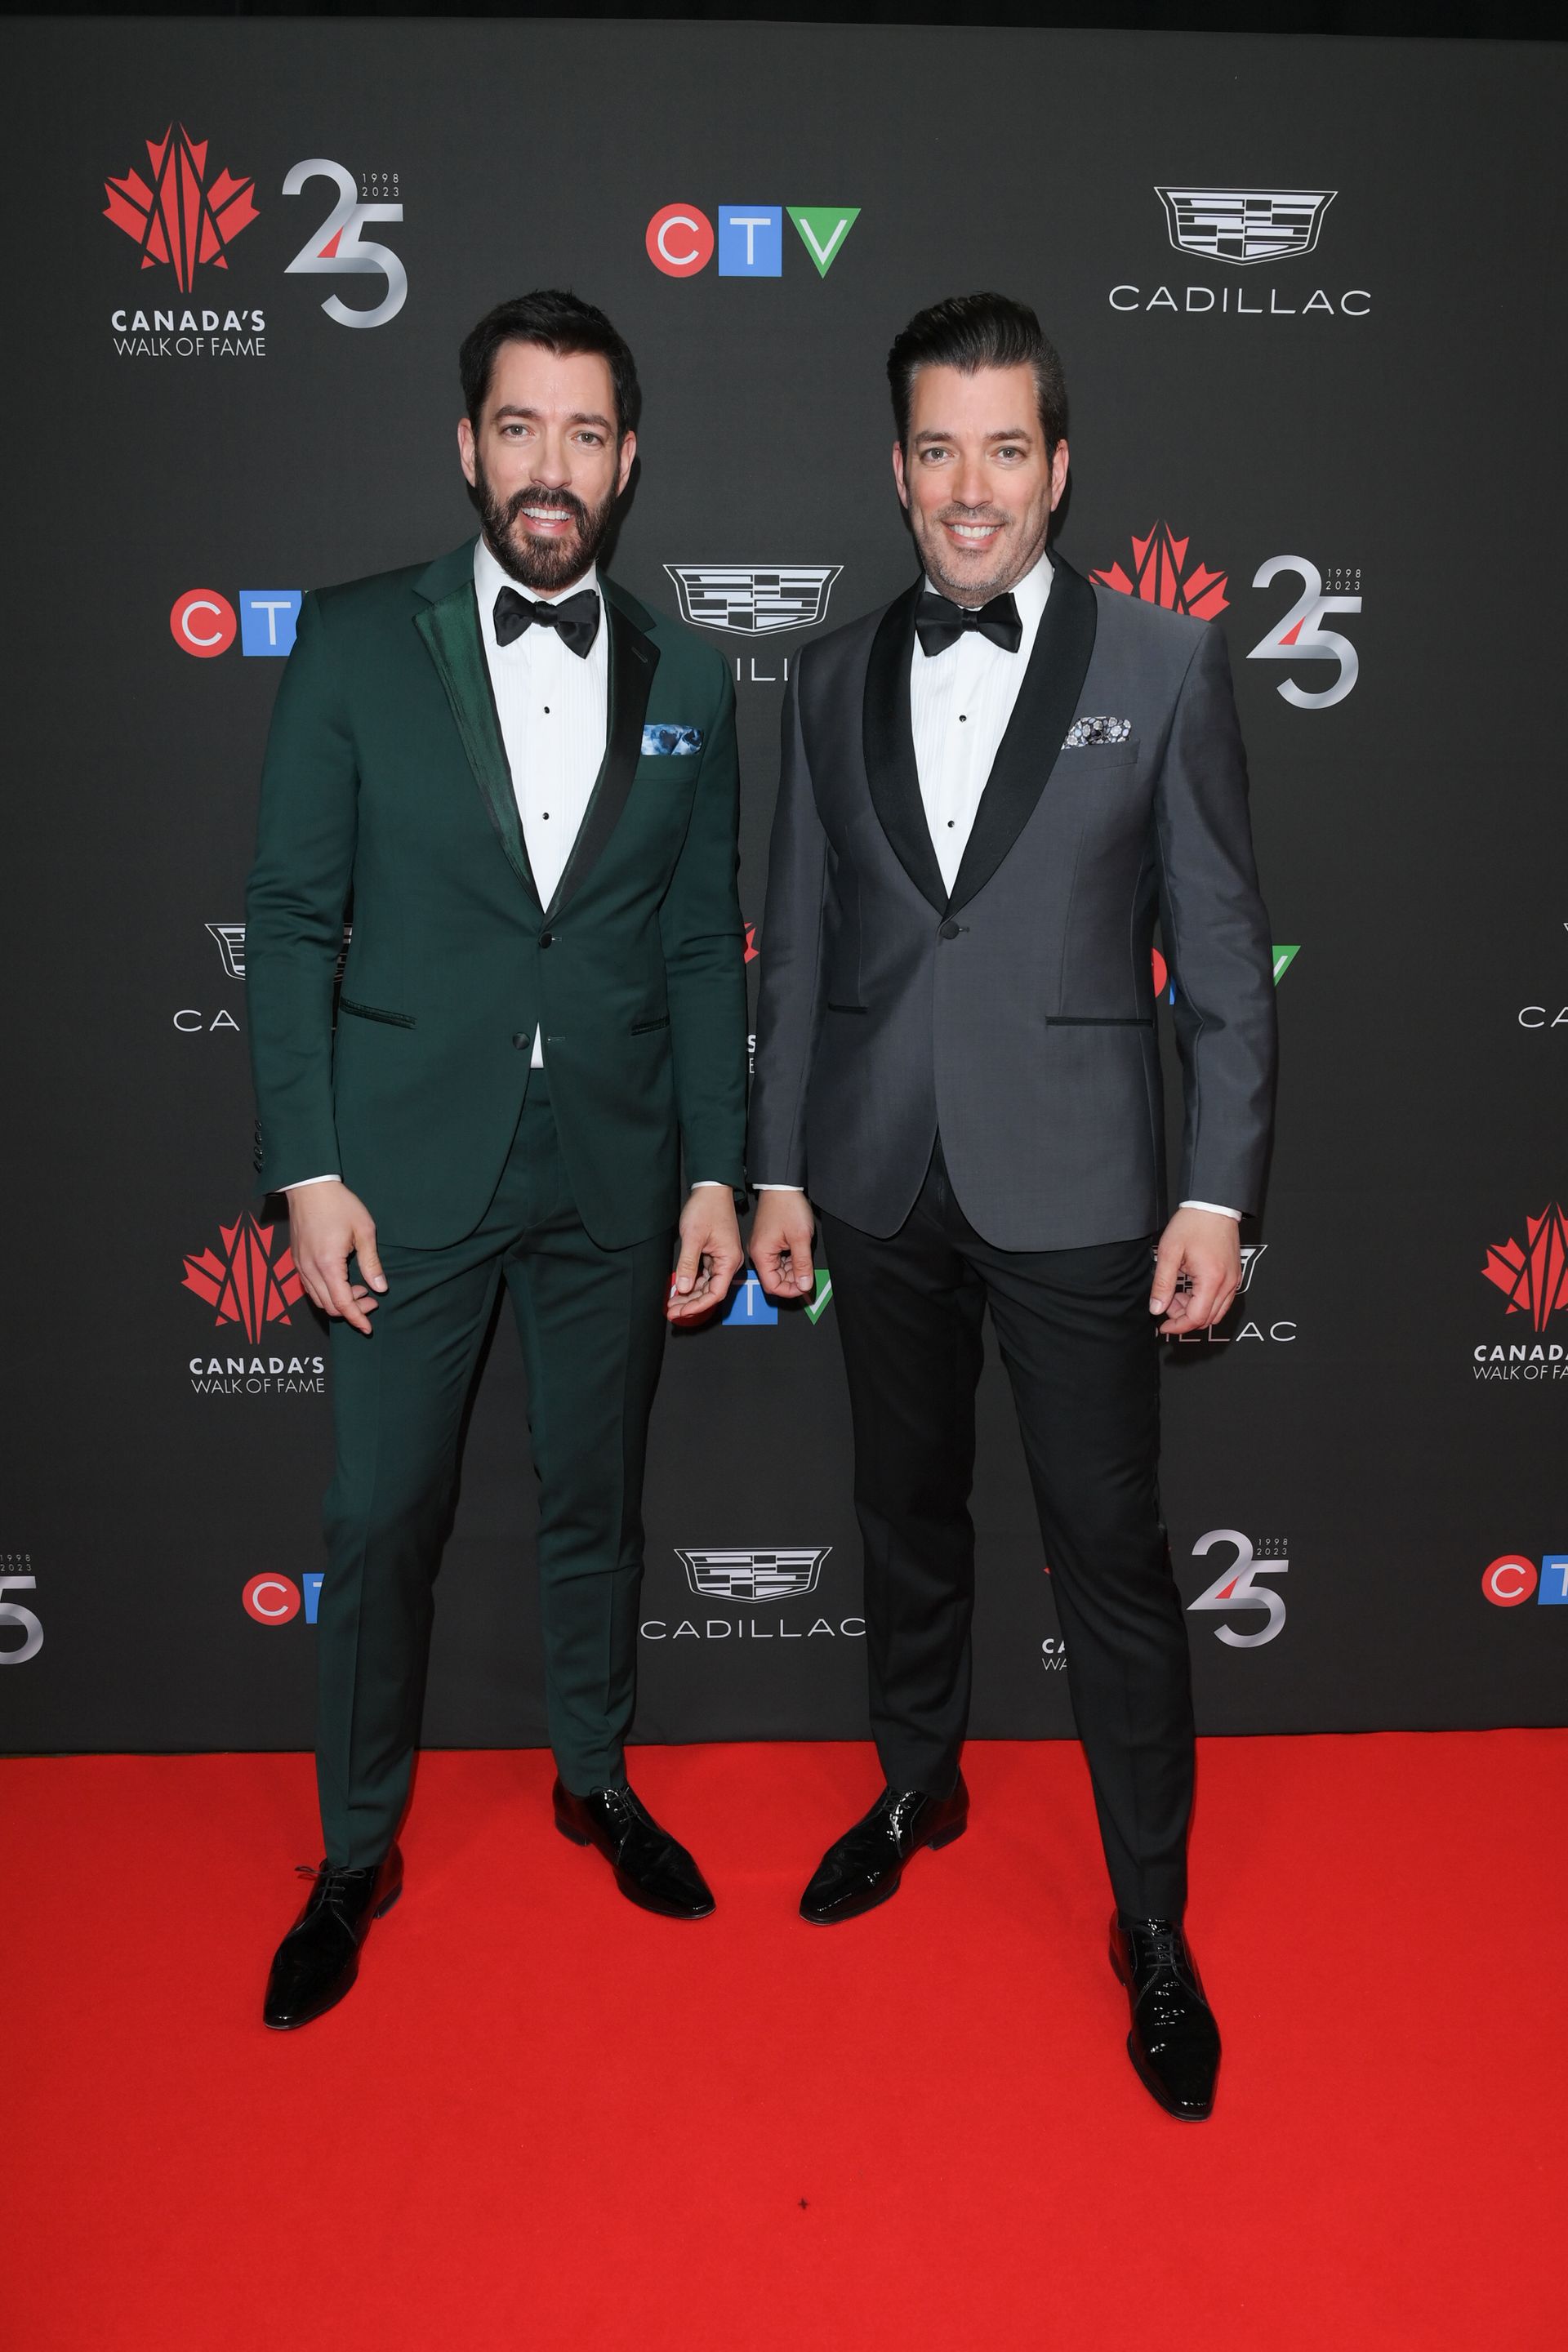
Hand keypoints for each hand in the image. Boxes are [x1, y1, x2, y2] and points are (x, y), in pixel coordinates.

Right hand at [286, 1183, 385, 1335]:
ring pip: (317, 1299)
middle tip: (371, 1301)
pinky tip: (342, 1281)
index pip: (342, 1304)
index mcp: (327, 1264)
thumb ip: (371, 1262)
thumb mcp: (364, 1231)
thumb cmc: (339, 1205)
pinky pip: (310, 1287)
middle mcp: (309, 1269)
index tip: (368, 1327)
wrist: (309, 1186)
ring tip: (359, 1289)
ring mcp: (300, 1266)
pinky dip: (326, 1292)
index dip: (357, 1318)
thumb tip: (380, 1287)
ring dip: (338, 1302)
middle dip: (351, 1311)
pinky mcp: (296, 1260)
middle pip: (328, 1306)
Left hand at [666, 1188, 744, 1324]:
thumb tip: (683, 1287)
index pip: (716, 1293)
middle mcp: (728, 1262)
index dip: (698, 1305)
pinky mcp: (714, 1255)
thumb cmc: (707, 1208)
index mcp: (729, 1260)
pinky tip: (678, 1288)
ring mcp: (721, 1259)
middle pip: (711, 1292)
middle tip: (672, 1311)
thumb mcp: (693, 1237)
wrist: (712, 1189)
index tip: (682, 1311)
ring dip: (690, 1295)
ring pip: (706, 1285)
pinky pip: (704, 1275)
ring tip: (672, 1303)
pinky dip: (691, 1282)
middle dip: (691, 1303)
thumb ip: (688, 1264)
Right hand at [750, 1190, 815, 1300]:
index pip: (772, 1285)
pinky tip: (800, 1255)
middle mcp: (759, 1253)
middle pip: (775, 1279)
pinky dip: (790, 1261)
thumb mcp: (800, 1238)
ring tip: (806, 1263)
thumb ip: (802, 1264)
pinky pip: (779, 1259)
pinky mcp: (768, 1242)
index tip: (804, 1287)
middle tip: (809, 1276)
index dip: (789, 1290)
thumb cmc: (787, 1206)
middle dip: (792, 1280)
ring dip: (793, 1270)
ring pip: (778, 1270)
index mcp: (761, 1254)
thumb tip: (804, 1284)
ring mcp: (763, 1247)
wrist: (782, 1185)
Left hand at [1149, 1207, 1241, 1334]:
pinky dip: (1205, 1302)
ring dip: (1195, 1310)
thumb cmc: (1192, 1224)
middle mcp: (1228, 1283)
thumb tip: (1157, 1308)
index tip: (1163, 1325)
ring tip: (1177, 1293)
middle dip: (1184, 1317)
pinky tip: (1190, 1289)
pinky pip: (1222, 1301)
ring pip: (1216, 1312)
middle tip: (1167, 1301)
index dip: (1178, 1326)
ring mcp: (1234, 1280)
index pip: (1197, 1318)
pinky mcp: (1234, 1276)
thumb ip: (1162, 1283)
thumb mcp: (1169, 1252)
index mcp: (1212, 1279)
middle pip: (1207, 1319)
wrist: (1213, 1206)